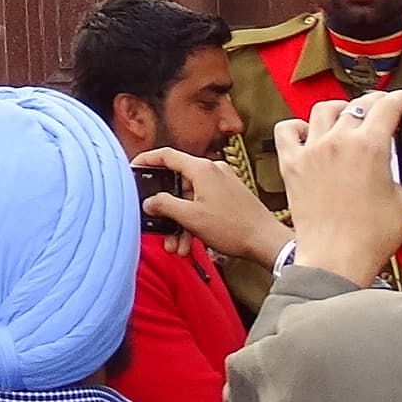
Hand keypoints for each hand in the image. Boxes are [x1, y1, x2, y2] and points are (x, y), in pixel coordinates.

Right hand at [133, 149, 289, 268]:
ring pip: (190, 199)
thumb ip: (164, 205)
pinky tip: (189, 243)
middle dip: (166, 208)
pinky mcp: (229, 197)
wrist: (267, 242)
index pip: (167, 155)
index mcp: (202, 169)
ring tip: (176, 245)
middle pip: (177, 183)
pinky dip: (193, 222)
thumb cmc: (233, 228)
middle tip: (156, 223)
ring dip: (180, 222)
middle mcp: (213, 171)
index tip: (134, 168)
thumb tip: (149, 202)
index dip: (147, 160)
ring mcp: (222, 184)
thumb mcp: (191, 218)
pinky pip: (203, 205)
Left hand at [271, 94, 401, 289]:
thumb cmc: (369, 237)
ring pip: (323, 110)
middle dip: (374, 103)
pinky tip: (308, 132)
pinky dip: (296, 126)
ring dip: (339, 109)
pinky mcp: (291, 164)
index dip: (400, 97)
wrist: (335, 259)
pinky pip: (287, 130)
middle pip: (357, 105)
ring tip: (348, 116)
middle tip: (383, 109)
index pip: (387, 106)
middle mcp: (339, 141)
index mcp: (370, 146)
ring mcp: (312, 150)